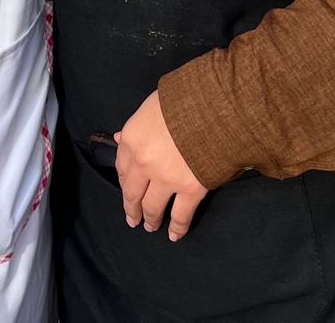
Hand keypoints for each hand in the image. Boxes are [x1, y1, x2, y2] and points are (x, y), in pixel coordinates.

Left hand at [115, 91, 207, 241]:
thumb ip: (136, 125)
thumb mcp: (152, 106)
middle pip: (133, 192)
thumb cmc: (185, 100)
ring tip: (151, 226)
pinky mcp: (190, 189)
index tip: (127, 189)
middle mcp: (144, 162)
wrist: (215, 106)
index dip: (125, 182)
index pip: (122, 167)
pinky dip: (177, 228)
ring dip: (151, 219)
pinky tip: (174, 235)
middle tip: (132, 218)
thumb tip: (120, 138)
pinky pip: (180, 215)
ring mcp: (166, 178)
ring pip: (153, 207)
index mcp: (133, 139)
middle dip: (132, 208)